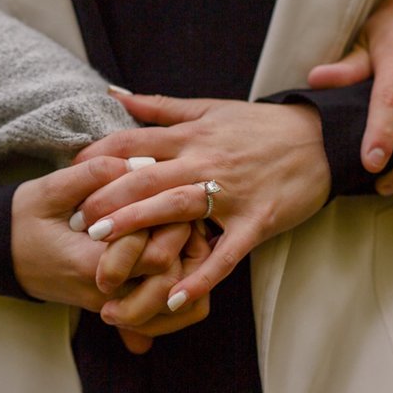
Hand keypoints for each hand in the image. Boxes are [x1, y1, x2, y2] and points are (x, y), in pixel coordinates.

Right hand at [10, 156, 209, 348]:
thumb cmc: (22, 219)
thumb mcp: (47, 190)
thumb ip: (90, 175)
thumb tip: (137, 162)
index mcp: (90, 264)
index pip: (155, 256)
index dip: (170, 226)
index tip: (171, 197)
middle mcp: (106, 293)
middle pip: (171, 281)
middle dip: (187, 247)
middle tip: (188, 214)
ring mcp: (111, 304)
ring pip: (171, 303)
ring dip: (189, 273)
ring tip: (194, 238)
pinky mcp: (114, 304)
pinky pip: (158, 313)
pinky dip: (178, 297)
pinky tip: (185, 267)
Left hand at [71, 98, 332, 313]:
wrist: (321, 139)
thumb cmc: (260, 126)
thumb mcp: (209, 109)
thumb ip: (160, 108)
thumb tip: (115, 96)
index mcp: (190, 136)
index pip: (134, 143)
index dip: (99, 158)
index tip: (70, 174)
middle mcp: (205, 162)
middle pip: (147, 178)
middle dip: (108, 199)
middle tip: (76, 221)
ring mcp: (232, 193)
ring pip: (177, 210)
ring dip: (139, 229)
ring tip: (105, 251)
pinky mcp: (257, 221)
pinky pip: (227, 253)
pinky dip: (202, 275)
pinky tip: (175, 295)